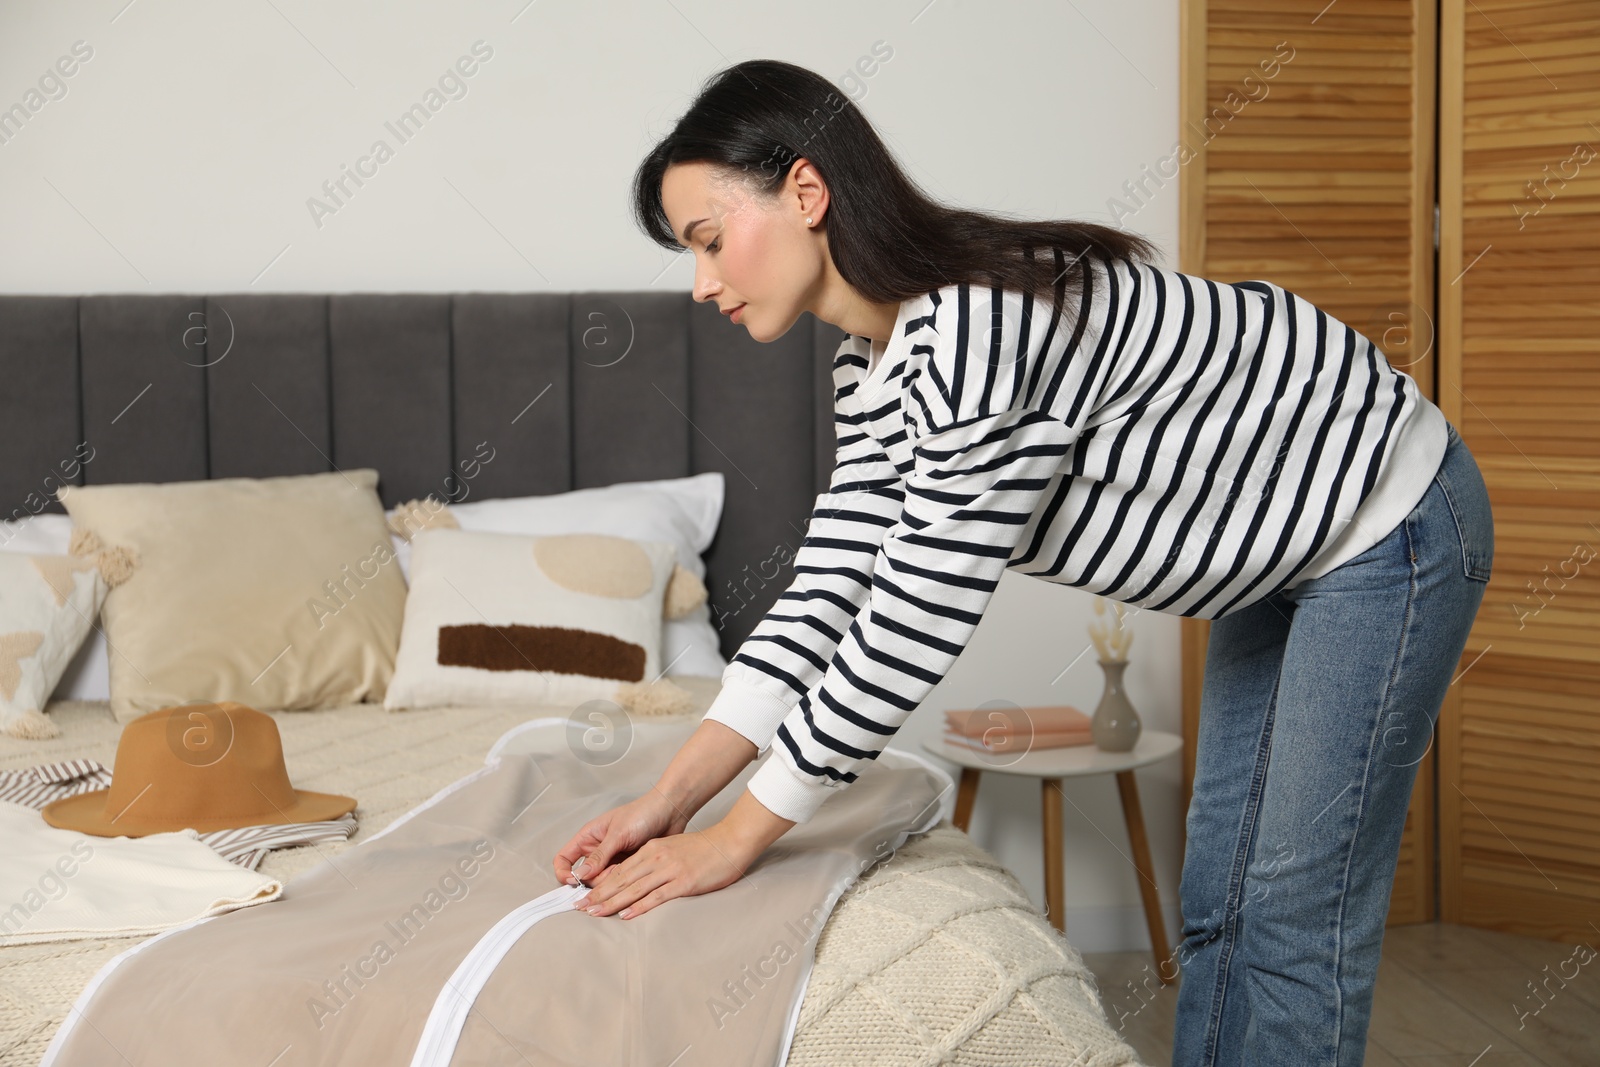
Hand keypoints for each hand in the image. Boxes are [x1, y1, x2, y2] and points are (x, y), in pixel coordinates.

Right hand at [552, 787, 689, 887]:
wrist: (670, 813)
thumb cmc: (643, 813)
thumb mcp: (618, 834)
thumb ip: (599, 855)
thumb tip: (579, 875)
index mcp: (589, 837)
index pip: (564, 859)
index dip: (564, 872)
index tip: (574, 881)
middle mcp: (598, 850)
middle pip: (583, 876)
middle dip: (594, 879)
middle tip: (612, 871)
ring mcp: (612, 860)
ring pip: (601, 883)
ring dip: (611, 882)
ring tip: (626, 868)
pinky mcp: (627, 867)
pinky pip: (618, 883)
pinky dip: (623, 884)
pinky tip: (633, 873)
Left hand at [575, 788, 796, 918]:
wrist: (730, 842)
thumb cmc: (705, 849)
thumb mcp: (674, 849)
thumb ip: (656, 862)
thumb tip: (639, 880)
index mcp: (653, 850)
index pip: (620, 869)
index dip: (601, 883)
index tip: (586, 896)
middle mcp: (656, 858)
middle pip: (621, 879)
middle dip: (599, 894)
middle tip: (580, 907)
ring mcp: (669, 870)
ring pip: (634, 888)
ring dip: (612, 902)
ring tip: (594, 913)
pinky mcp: (683, 882)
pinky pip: (656, 896)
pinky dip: (639, 906)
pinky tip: (626, 914)